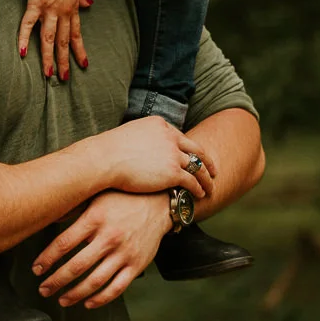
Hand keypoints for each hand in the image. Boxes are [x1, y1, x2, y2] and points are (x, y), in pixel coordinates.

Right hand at [5, 0, 89, 78]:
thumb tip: (90, 5)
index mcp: (73, 6)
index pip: (77, 33)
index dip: (80, 50)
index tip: (84, 65)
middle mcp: (63, 10)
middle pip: (64, 40)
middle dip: (64, 61)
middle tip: (64, 79)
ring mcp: (50, 7)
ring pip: (50, 38)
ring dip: (49, 57)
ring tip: (47, 74)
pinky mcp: (36, 1)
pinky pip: (29, 23)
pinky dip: (25, 38)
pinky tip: (22, 52)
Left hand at [31, 190, 170, 309]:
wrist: (159, 202)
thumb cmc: (123, 197)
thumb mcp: (97, 195)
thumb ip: (74, 208)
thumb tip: (48, 216)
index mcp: (95, 218)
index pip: (64, 243)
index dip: (47, 259)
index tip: (36, 269)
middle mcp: (109, 237)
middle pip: (76, 266)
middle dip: (56, 281)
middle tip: (43, 289)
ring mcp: (124, 253)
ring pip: (94, 281)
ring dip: (75, 294)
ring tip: (62, 299)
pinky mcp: (137, 265)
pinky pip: (116, 288)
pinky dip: (100, 299)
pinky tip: (88, 302)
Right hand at [101, 117, 216, 196]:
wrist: (105, 159)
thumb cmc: (109, 151)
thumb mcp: (130, 135)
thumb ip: (143, 139)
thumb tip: (141, 148)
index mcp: (160, 125)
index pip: (180, 138)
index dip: (190, 149)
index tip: (195, 157)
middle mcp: (170, 137)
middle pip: (195, 149)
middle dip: (206, 161)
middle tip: (214, 170)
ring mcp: (173, 154)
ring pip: (197, 167)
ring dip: (206, 178)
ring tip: (210, 187)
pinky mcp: (173, 172)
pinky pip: (192, 181)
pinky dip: (198, 188)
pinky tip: (200, 195)